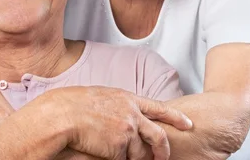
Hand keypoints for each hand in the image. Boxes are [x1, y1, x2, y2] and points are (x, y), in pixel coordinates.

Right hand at [37, 86, 192, 159]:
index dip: (175, 117)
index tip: (187, 123)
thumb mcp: (100, 96)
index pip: (159, 107)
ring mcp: (127, 131)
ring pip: (140, 152)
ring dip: (133, 158)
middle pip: (158, 135)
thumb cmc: (71, 105)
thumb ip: (117, 105)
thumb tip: (125, 117)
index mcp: (127, 98)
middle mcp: (131, 113)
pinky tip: (103, 154)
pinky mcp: (119, 148)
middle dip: (163, 150)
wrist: (62, 116)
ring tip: (118, 155)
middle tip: (163, 158)